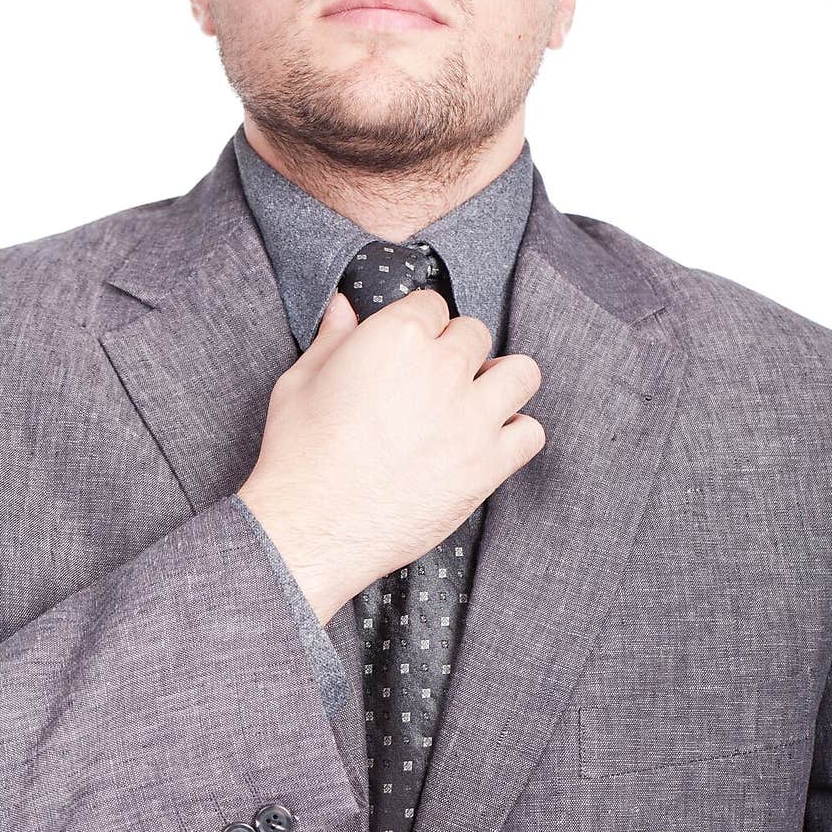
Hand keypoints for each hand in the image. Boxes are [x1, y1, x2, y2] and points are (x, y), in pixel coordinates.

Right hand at [236, 289, 543, 624]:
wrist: (313, 527)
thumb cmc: (300, 456)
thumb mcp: (300, 382)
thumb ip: (332, 339)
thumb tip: (344, 307)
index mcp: (398, 337)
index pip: (433, 304)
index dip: (421, 326)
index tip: (413, 349)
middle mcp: (443, 369)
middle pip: (476, 335)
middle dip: (458, 353)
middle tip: (436, 384)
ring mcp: (472, 418)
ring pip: (521, 374)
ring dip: (502, 383)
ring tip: (476, 403)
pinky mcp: (487, 466)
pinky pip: (531, 434)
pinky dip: (516, 436)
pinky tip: (488, 444)